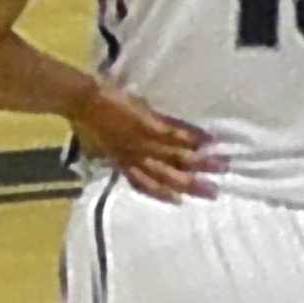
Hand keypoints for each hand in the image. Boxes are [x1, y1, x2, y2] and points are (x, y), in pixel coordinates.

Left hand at [76, 83, 217, 202]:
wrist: (81, 101)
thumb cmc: (83, 122)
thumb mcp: (94, 146)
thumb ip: (108, 153)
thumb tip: (109, 156)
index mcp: (122, 162)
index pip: (144, 184)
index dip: (162, 194)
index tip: (180, 202)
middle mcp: (137, 157)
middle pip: (168, 177)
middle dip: (192, 185)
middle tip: (214, 192)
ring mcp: (145, 141)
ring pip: (177, 157)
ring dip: (201, 163)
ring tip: (222, 166)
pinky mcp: (150, 124)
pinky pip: (175, 134)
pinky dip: (192, 138)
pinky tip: (209, 141)